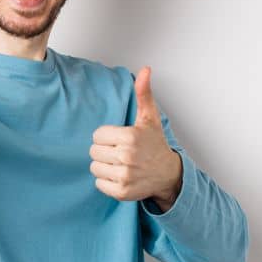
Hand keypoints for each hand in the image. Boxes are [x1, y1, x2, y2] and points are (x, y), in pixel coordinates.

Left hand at [89, 66, 182, 209]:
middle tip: (120, 152)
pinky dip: (106, 181)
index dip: (107, 136)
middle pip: (93, 151)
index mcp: (130, 137)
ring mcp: (124, 176)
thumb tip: (146, 69)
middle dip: (104, 151)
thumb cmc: (154, 144)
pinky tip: (120, 176)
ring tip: (120, 164)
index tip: (120, 139)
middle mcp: (127, 157)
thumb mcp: (149, 118)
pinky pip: (98, 183)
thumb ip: (143, 94)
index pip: (97, 135)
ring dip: (104, 166)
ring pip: (94, 167)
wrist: (168, 174)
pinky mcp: (121, 191)